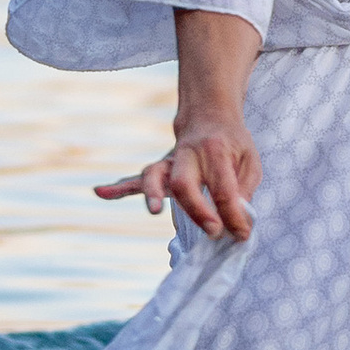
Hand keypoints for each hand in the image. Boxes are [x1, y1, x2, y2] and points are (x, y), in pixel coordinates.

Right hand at [94, 120, 261, 241]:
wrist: (208, 115)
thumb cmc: (232, 144)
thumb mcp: (250, 161)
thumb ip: (244, 189)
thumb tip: (237, 221)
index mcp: (215, 150)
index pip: (223, 187)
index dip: (233, 213)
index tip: (241, 234)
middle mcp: (188, 153)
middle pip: (185, 182)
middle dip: (197, 209)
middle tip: (212, 230)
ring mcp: (169, 161)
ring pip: (154, 175)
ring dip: (152, 194)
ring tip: (153, 210)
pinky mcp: (160, 169)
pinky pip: (136, 179)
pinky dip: (118, 187)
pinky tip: (100, 192)